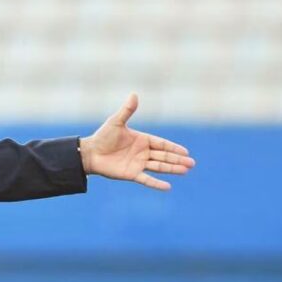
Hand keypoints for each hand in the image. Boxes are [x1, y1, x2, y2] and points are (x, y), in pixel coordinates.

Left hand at [80, 94, 195, 190]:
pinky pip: (146, 179)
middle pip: (164, 156)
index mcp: (142, 140)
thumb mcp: (115, 122)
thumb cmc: (102, 136)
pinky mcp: (131, 174)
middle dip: (177, 160)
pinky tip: (168, 187)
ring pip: (159, 167)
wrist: (89, 153)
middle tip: (192, 163)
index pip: (162, 144)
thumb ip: (127, 111)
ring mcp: (138, 164)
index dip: (173, 148)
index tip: (186, 152)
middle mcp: (142, 152)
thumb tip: (134, 94)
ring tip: (185, 170)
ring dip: (172, 169)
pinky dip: (156, 184)